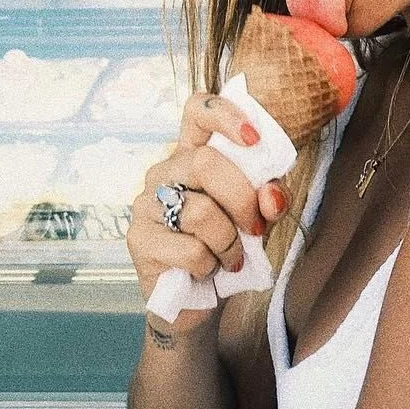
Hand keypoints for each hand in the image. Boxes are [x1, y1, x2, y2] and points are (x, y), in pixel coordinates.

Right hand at [127, 91, 289, 331]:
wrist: (199, 298)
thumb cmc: (229, 245)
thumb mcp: (259, 217)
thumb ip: (270, 199)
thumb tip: (272, 196)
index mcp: (193, 154)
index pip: (197, 110)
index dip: (225, 115)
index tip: (253, 139)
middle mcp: (165, 171)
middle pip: (205, 162)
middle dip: (242, 199)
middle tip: (256, 228)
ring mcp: (146, 203)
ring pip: (200, 211)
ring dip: (229, 242)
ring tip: (230, 257)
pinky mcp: (138, 240)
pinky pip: (189, 249)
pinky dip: (210, 266)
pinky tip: (207, 271)